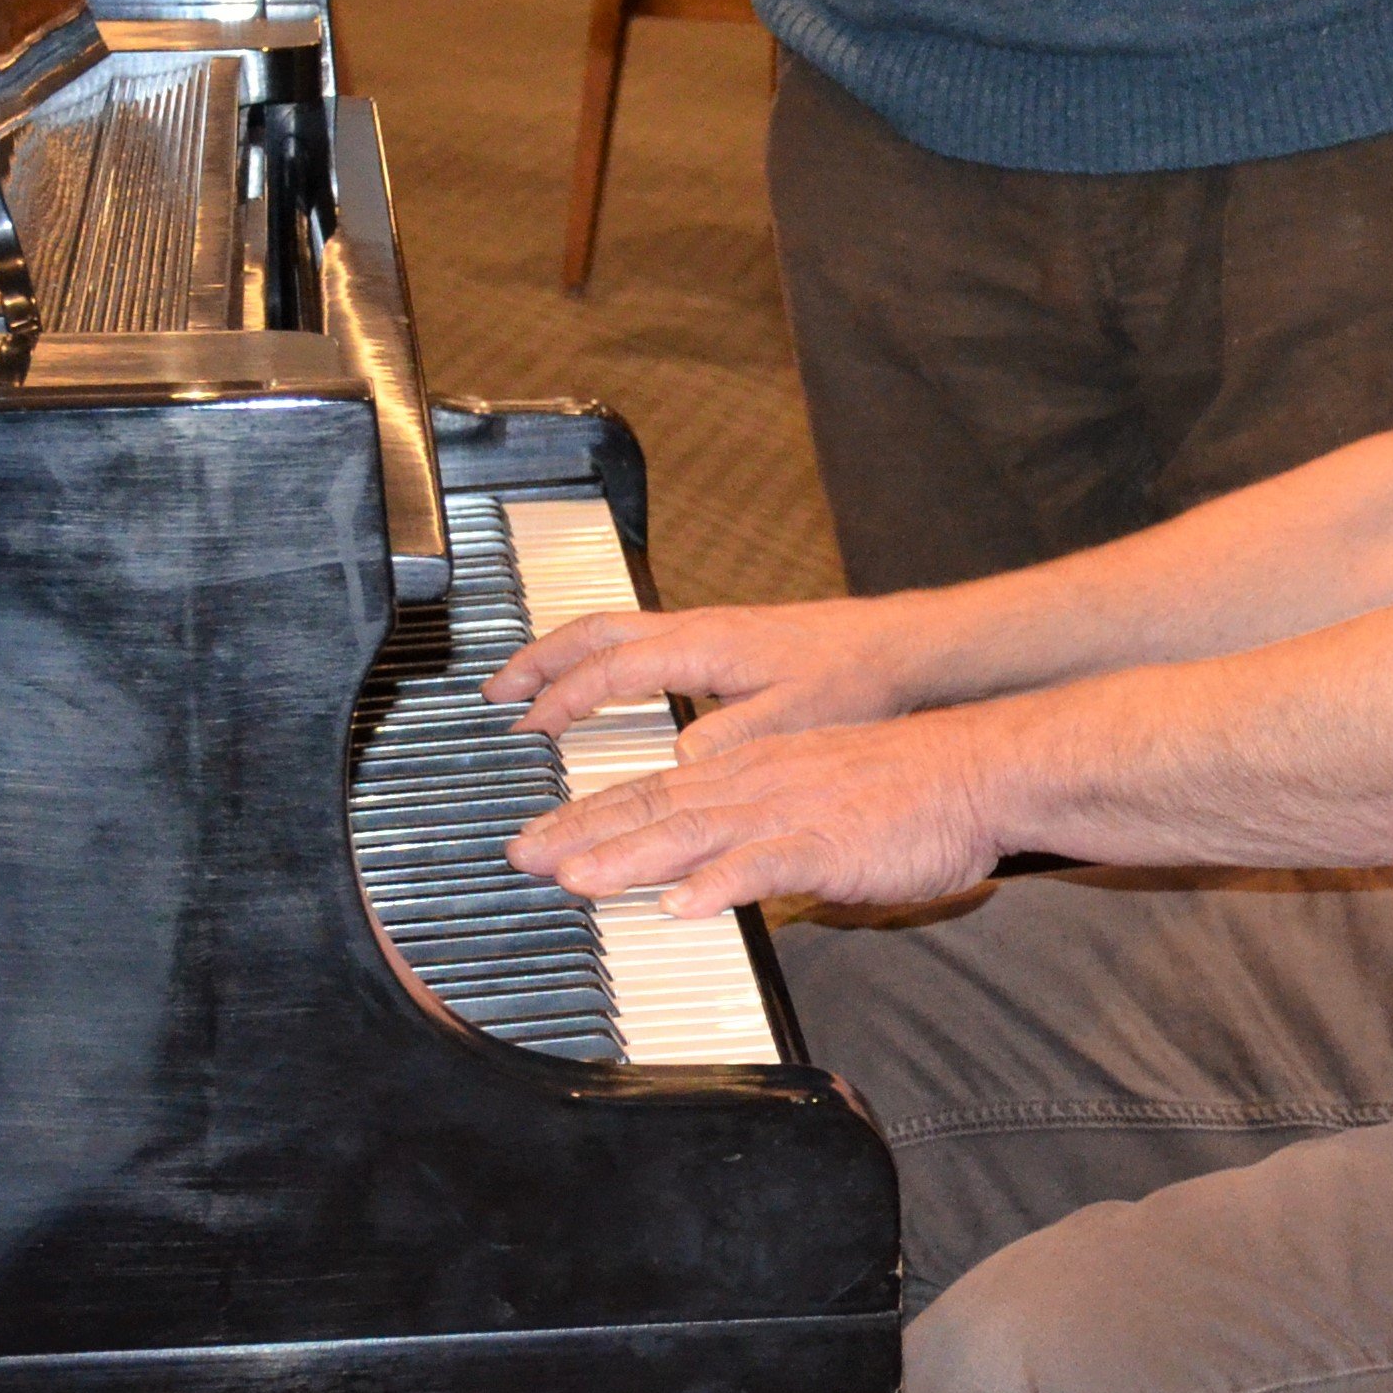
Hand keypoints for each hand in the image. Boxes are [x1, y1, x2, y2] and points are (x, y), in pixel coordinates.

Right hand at [484, 591, 952, 746]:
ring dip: (564, 656)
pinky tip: (597, 687)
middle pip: (595, 632)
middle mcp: (696, 630)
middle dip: (539, 660)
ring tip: (525, 685)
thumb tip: (676, 762)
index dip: (563, 699)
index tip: (525, 728)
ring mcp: (705, 630)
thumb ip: (734, 737)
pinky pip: (637, 640)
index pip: (612, 668)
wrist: (897, 646)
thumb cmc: (853, 677)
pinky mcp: (718, 640)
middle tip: (495, 692)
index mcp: (705, 646)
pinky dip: (599, 659)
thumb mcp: (796, 715)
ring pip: (613, 631)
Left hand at [508, 711, 1008, 919]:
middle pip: (654, 809)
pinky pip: (767, 865)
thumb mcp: (817, 795)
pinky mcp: (830, 844)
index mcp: (752, 770)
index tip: (538, 838)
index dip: (589, 817)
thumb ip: (760, 830)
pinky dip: (722, 884)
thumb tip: (713, 867)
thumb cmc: (909, 790)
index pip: (654, 793)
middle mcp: (758, 783)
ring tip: (576, 882)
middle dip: (582, 835)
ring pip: (694, 834)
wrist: (981, 771)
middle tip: (521, 858)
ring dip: (630, 859)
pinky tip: (685, 905)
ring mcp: (791, 811)